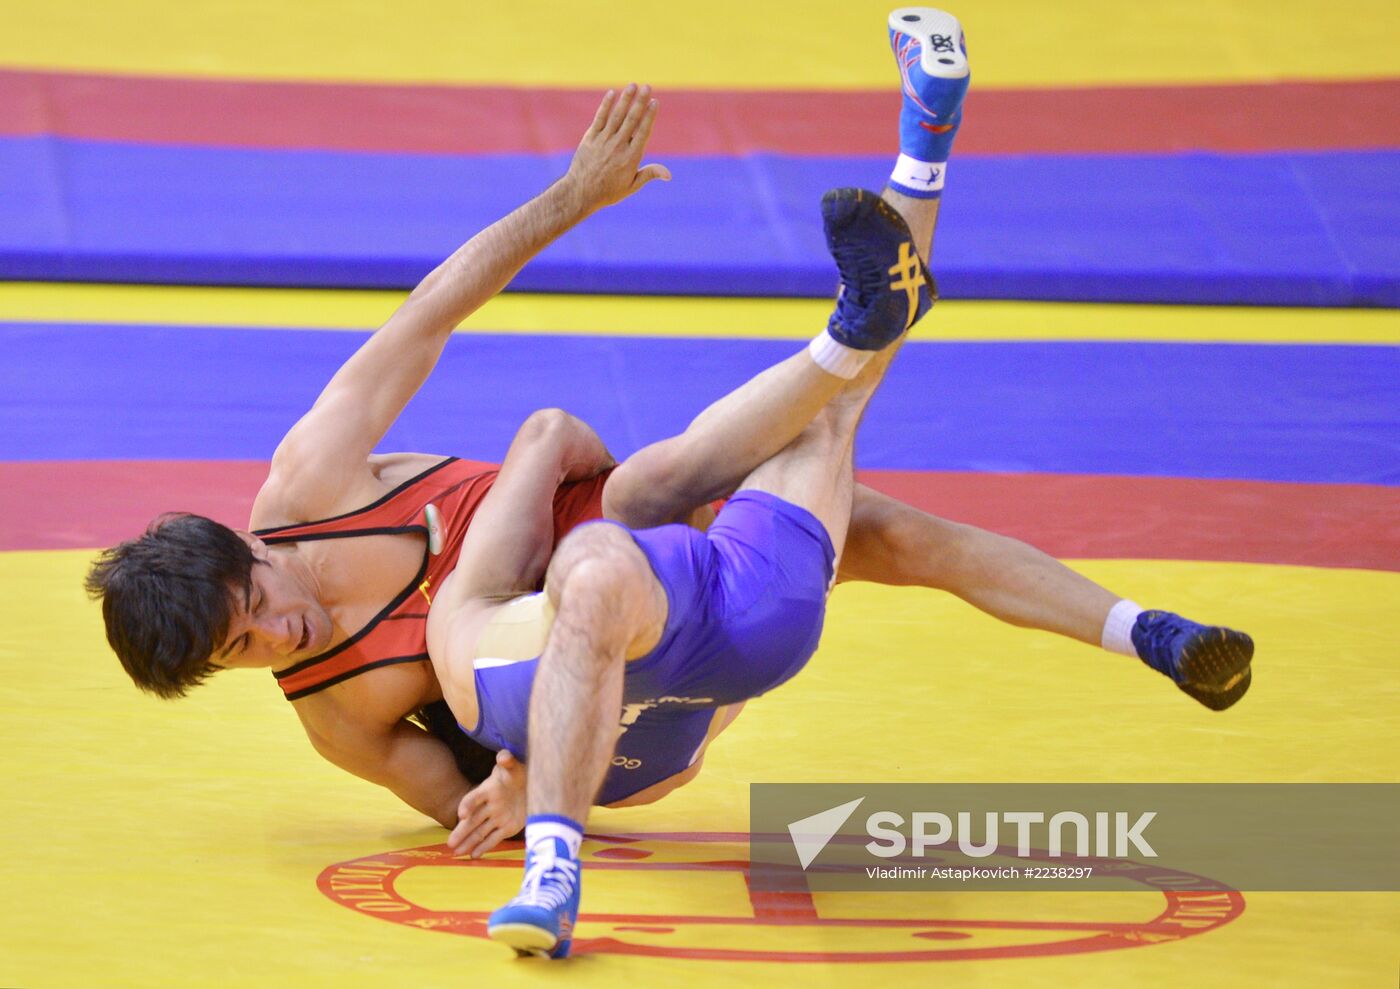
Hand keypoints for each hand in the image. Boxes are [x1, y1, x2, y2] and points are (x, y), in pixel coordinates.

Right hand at [448, 750, 526, 857]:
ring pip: (480, 832)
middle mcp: (489, 806)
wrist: (530, 784)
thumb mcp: (513, 765)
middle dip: (461, 832)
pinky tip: (473, 856)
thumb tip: (503, 755)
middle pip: (472, 820)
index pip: (474, 797)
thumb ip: (507, 761)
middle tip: (449, 844)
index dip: (467, 805)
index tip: (462, 814)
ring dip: (469, 842)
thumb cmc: (517, 773)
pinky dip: (484, 847)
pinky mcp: (507, 828)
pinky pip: (494, 838)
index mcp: (488, 789)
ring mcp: (497, 818)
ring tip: (457, 853)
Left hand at [564, 84, 670, 212]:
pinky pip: (599, 118)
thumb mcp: (631, 186)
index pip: (643, 131)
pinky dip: (606, 105)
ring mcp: (603, 141)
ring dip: (625, 99)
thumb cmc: (608, 191)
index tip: (655, 102)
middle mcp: (618, 146)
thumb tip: (669, 175)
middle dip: (640, 102)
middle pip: (631, 120)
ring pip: (616, 116)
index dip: (649, 115)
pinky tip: (612, 93)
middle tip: (647, 87)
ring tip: (633, 85)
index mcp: (631, 157)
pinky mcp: (590, 138)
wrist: (581, 193)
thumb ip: (649, 174)